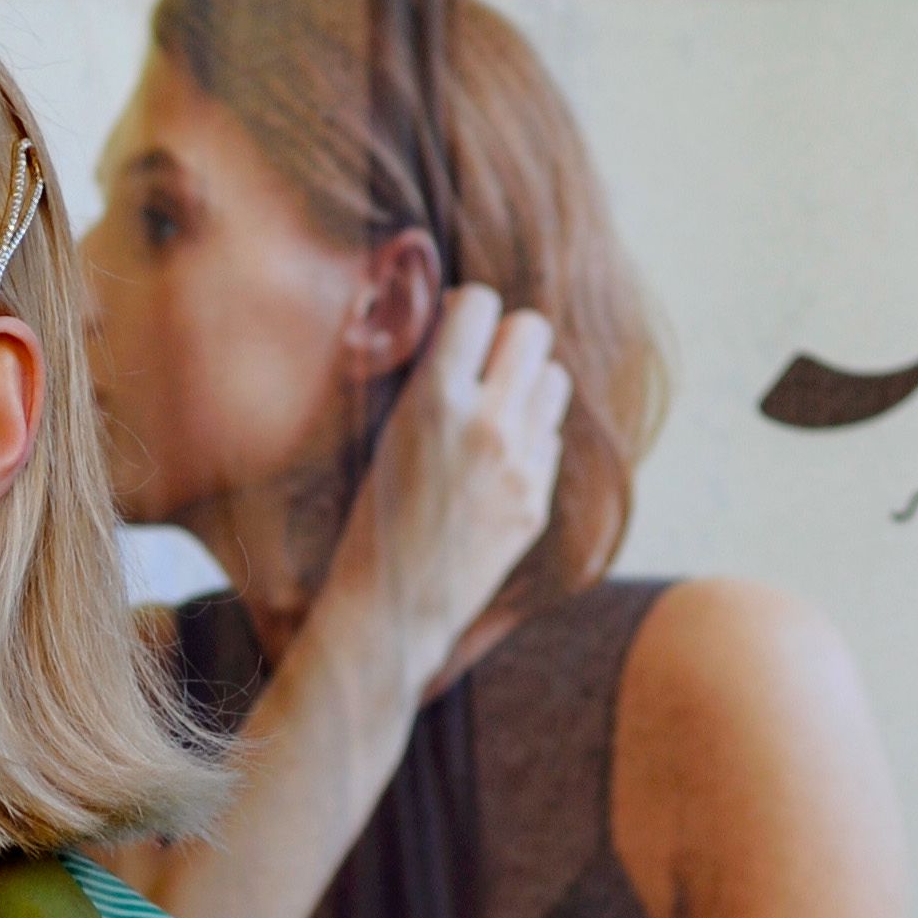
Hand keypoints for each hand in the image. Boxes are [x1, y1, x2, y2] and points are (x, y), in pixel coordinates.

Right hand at [322, 288, 571, 688]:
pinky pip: (550, 439)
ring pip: (554, 380)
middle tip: (481, 366)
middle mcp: (488, 425)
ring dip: (527, 385)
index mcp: (436, 399)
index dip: (467, 311)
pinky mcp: (536, 504)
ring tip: (494, 411)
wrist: (386, 614)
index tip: (453, 334)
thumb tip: (451, 325)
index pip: (481, 303)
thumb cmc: (363, 523)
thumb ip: (421, 378)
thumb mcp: (378, 436)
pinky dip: (529, 441)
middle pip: (532, 330)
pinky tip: (493, 468)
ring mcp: (520, 467)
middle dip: (505, 339)